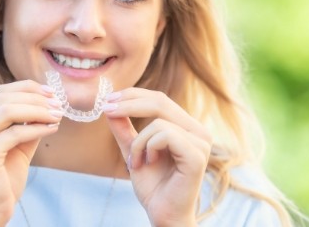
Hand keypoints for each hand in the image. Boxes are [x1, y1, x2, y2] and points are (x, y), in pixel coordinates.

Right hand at [0, 80, 61, 226]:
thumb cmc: (2, 179)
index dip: (27, 88)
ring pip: (8, 110)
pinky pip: (15, 133)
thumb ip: (26, 123)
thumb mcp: (16, 144)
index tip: (50, 92)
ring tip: (57, 115)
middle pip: (4, 98)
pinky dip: (37, 128)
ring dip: (38, 110)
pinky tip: (52, 128)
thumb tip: (49, 102)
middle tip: (58, 104)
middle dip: (36, 98)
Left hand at [104, 88, 211, 226]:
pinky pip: (165, 135)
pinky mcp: (197, 155)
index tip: (108, 99)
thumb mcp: (133, 150)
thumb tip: (109, 106)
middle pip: (160, 101)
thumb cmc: (153, 185)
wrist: (163, 214)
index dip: (133, 95)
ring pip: (159, 121)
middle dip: (129, 104)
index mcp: (186, 127)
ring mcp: (201, 142)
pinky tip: (148, 163)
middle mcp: (198, 131)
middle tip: (107, 110)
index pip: (159, 99)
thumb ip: (124, 129)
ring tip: (135, 162)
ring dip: (138, 141)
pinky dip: (148, 147)